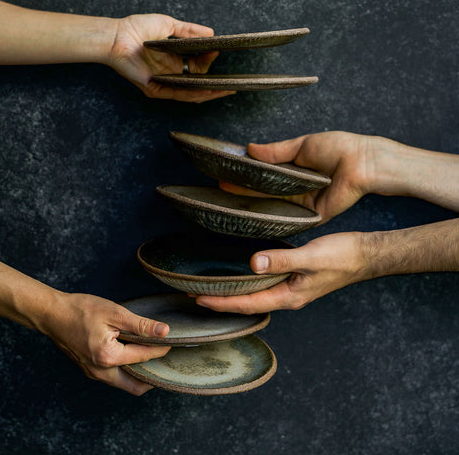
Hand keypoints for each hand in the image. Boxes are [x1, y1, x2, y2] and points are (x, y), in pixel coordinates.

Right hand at [41, 292, 170, 394]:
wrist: (52, 313)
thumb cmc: (81, 310)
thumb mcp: (115, 313)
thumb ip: (141, 325)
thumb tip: (164, 331)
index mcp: (108, 358)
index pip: (144, 357)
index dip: (161, 349)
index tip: (172, 342)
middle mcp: (100, 372)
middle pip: (135, 386)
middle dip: (153, 376)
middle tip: (165, 362)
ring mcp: (93, 373)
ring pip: (123, 383)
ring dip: (139, 374)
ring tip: (152, 358)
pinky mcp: (89, 369)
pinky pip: (113, 377)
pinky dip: (126, 370)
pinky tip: (133, 355)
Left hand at [108, 14, 234, 101]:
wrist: (117, 36)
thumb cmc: (136, 29)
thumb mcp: (168, 25)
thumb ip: (189, 30)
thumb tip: (211, 33)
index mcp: (173, 61)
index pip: (197, 66)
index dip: (208, 61)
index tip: (217, 52)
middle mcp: (170, 74)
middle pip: (197, 83)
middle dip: (215, 83)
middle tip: (231, 82)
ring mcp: (164, 83)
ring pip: (191, 93)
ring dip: (209, 93)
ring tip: (225, 91)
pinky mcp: (156, 89)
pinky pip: (178, 94)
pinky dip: (194, 93)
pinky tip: (207, 91)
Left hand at [196, 232, 364, 313]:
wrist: (365, 255)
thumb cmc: (342, 257)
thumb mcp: (311, 258)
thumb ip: (282, 260)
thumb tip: (253, 263)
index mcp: (289, 296)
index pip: (247, 304)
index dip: (221, 303)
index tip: (198, 299)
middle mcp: (287, 297)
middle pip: (248, 304)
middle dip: (222, 302)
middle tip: (196, 296)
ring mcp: (291, 290)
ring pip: (255, 296)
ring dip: (233, 294)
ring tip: (212, 289)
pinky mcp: (295, 279)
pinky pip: (265, 286)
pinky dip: (248, 283)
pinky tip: (242, 275)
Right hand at [220, 131, 380, 222]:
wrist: (362, 162)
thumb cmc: (338, 148)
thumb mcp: (302, 144)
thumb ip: (276, 150)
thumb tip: (249, 148)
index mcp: (293, 170)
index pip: (263, 175)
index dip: (245, 176)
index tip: (225, 175)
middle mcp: (295, 188)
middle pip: (264, 192)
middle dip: (243, 191)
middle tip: (220, 191)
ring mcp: (302, 203)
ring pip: (272, 205)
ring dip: (252, 204)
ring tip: (229, 203)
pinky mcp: (310, 215)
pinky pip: (287, 217)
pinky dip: (270, 217)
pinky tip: (251, 217)